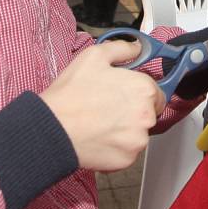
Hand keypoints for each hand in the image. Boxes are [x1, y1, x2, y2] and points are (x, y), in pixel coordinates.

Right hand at [40, 40, 164, 171]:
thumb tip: (137, 48)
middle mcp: (146, 116)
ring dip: (125, 128)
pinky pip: (127, 150)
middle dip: (132, 109)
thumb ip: (123, 48)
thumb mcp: (95, 56)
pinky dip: (116, 145)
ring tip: (100, 121)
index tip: (125, 93)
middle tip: (108, 106)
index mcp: (143, 89)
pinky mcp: (127, 160)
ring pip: (137, 132)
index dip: (139, 91)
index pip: (155, 91)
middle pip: (148, 112)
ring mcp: (137, 141)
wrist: (52, 128)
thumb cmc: (72, 93)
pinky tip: (99, 136)